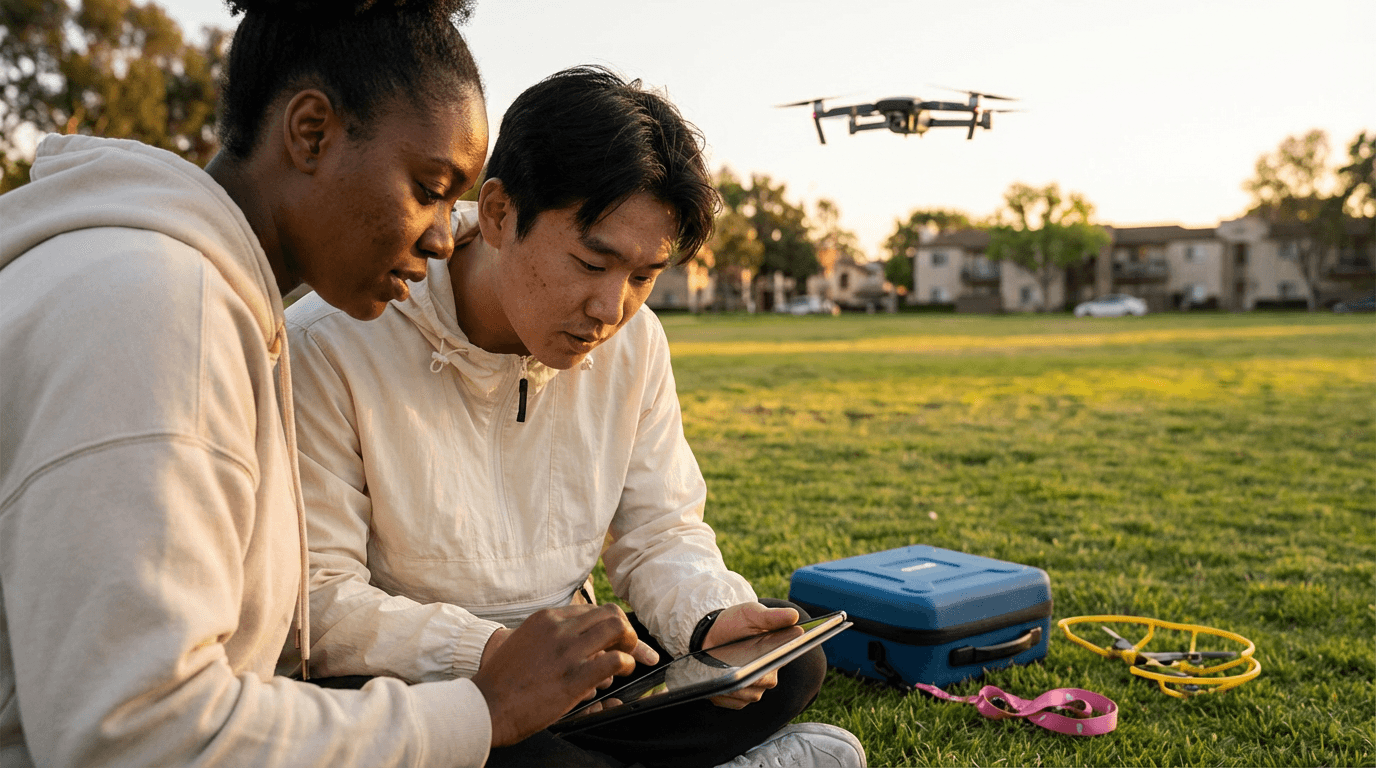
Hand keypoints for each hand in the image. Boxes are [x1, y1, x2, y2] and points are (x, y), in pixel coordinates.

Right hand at [471, 604, 643, 746]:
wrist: (484, 705)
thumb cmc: (503, 681)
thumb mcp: (524, 643)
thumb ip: (550, 637)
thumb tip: (577, 642)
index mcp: (546, 619)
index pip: (591, 610)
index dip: (610, 624)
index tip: (617, 638)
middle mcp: (558, 628)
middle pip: (610, 613)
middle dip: (625, 630)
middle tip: (627, 648)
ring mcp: (566, 651)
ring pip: (617, 628)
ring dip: (630, 644)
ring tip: (627, 660)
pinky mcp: (573, 677)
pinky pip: (614, 660)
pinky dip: (625, 664)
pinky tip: (621, 673)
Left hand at [700, 602, 798, 708]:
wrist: (711, 634)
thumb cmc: (736, 622)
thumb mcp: (752, 614)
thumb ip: (772, 616)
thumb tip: (793, 615)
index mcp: (777, 653)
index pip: (780, 661)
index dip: (770, 663)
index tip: (758, 660)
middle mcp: (769, 674)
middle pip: (764, 681)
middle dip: (750, 673)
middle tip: (733, 666)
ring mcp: (754, 688)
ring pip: (750, 694)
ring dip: (735, 684)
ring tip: (719, 673)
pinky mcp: (739, 699)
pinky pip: (735, 702)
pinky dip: (724, 695)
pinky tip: (715, 684)